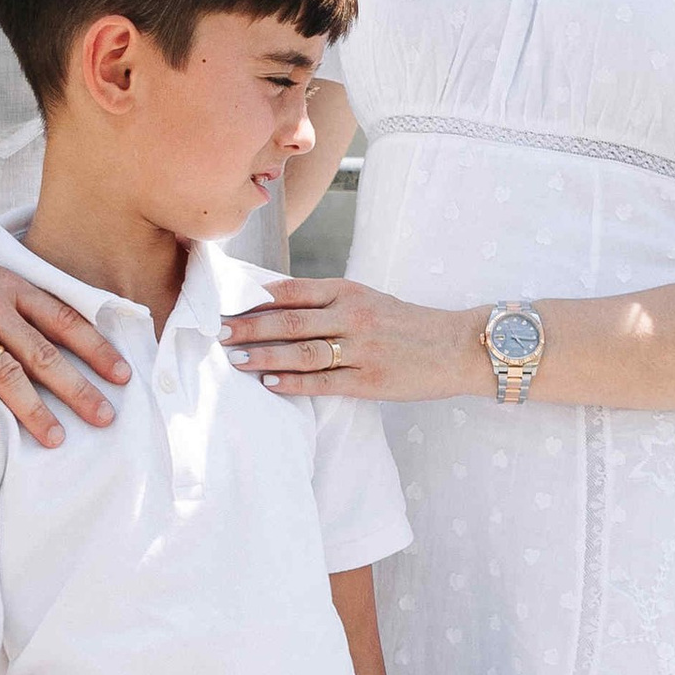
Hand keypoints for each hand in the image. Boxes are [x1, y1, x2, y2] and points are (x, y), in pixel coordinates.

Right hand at [0, 219, 126, 448]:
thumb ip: (7, 301)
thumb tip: (42, 333)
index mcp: (7, 286)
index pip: (64, 319)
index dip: (96, 349)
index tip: (123, 376)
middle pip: (44, 353)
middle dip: (79, 388)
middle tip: (106, 419)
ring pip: (5, 373)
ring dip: (34, 410)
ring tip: (56, 440)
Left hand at [220, 274, 480, 403]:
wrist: (457, 347)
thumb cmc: (408, 325)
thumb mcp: (370, 299)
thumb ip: (327, 299)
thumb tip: (274, 299)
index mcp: (349, 292)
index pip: (292, 291)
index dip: (255, 300)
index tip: (225, 305)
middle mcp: (352, 316)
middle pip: (289, 321)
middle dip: (249, 327)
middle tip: (218, 333)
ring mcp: (361, 349)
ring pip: (301, 352)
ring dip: (263, 356)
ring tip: (234, 360)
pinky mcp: (370, 381)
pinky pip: (323, 382)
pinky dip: (293, 382)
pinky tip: (269, 383)